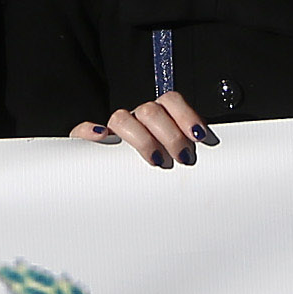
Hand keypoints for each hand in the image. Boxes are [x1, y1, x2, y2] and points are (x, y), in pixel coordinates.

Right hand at [74, 88, 214, 168]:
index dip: (186, 115)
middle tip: (183, 158)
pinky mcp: (85, 143)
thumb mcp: (175, 160)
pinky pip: (81, 130)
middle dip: (170, 134)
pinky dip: (89, 132)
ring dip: (141, 137)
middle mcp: (135, 119)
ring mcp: (111, 130)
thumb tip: (211, 151)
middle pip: (151, 111)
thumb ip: (188, 153)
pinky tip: (101, 138)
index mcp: (157, 117)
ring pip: (122, 118)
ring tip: (156, 160)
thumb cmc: (154, 170)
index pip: (171, 101)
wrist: (114, 192)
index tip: (200, 137)